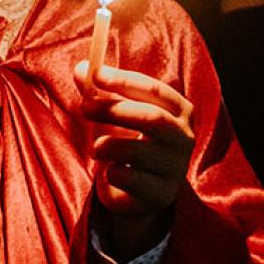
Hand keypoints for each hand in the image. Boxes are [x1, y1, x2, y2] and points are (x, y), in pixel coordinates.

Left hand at [74, 60, 194, 258]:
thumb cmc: (130, 143)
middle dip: (115, 110)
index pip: (155, 90)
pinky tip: (108, 172)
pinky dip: (114, 172)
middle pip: (152, 118)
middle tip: (84, 107)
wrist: (138, 194)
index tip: (95, 74)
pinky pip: (133, 179)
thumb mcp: (116, 114)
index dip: (124, 81)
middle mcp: (184, 137)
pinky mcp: (162, 194)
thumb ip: (99, 92)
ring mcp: (175, 167)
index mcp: (179, 111)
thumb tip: (80, 69)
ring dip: (110, 144)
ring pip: (141, 150)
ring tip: (95, 148)